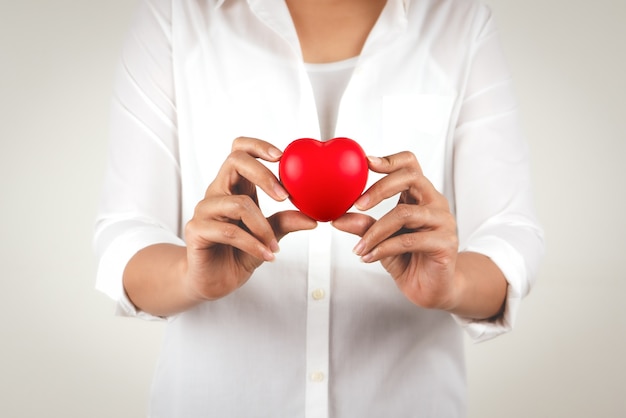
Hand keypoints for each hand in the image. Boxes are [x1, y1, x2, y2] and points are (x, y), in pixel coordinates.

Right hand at [183, 137, 316, 300]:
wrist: (214, 282)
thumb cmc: (239, 253)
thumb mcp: (268, 236)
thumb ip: (285, 222)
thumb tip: (313, 219)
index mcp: (235, 186)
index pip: (239, 149)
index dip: (258, 146)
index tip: (281, 157)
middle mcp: (217, 192)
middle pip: (234, 161)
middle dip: (264, 175)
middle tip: (285, 197)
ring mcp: (204, 210)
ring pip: (237, 203)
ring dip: (263, 226)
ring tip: (275, 245)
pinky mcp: (196, 230)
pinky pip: (229, 231)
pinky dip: (253, 244)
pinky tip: (268, 255)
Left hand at [332, 152, 459, 310]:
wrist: (430, 289)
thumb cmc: (407, 258)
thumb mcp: (380, 239)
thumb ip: (363, 225)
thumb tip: (337, 217)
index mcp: (420, 195)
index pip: (410, 164)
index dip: (390, 160)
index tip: (366, 162)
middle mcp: (435, 203)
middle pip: (411, 178)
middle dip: (379, 188)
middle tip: (357, 204)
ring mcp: (443, 221)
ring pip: (405, 213)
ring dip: (375, 230)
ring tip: (359, 247)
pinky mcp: (445, 243)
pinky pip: (409, 240)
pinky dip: (383, 248)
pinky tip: (369, 257)